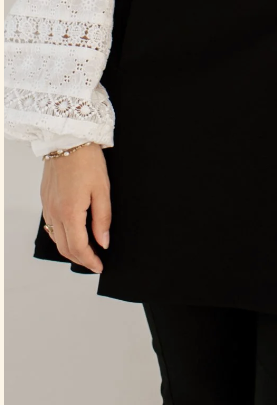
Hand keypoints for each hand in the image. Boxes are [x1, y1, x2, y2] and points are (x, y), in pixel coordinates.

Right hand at [40, 144, 110, 272]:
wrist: (67, 139)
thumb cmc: (87, 161)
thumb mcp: (102, 189)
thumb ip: (102, 218)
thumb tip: (103, 242)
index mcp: (69, 212)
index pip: (78, 247)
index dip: (90, 260)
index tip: (100, 266)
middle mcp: (54, 213)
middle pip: (65, 247)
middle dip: (80, 259)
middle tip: (95, 262)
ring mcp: (47, 207)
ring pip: (56, 238)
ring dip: (70, 249)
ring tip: (87, 251)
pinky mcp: (45, 200)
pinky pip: (51, 226)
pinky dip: (62, 236)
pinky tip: (72, 234)